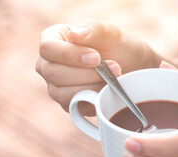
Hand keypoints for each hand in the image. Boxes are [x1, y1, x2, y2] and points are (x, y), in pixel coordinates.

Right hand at [35, 20, 160, 113]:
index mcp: (51, 39)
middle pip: (53, 73)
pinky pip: (73, 105)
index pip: (48, 48)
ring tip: (114, 78)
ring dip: (91, 87)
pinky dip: (93, 99)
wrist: (130, 67)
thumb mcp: (109, 32)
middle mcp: (47, 64)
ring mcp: (55, 86)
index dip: (70, 55)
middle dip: (86, 73)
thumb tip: (75, 35)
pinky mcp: (67, 103)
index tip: (96, 57)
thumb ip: (93, 29)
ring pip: (61, 93)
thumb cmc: (114, 45)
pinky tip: (107, 90)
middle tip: (114, 67)